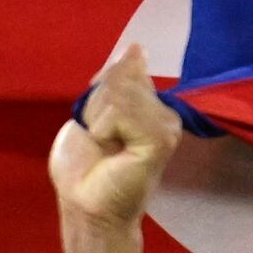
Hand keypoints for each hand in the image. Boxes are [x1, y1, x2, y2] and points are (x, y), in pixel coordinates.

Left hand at [51, 46, 176, 230]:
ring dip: (99, 121)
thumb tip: (136, 47)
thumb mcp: (93, 110)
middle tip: (101, 140)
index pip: (126, 65)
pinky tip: (112, 152)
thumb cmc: (85, 167)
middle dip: (97, 106)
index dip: (100, 90)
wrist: (85, 205)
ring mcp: (167, 126)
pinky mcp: (161, 139)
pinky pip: (121, 112)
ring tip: (106, 147)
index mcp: (151, 103)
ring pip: (120, 93)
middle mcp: (165, 112)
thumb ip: (115, 80)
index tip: (99, 124)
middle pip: (121, 76)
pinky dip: (104, 130)